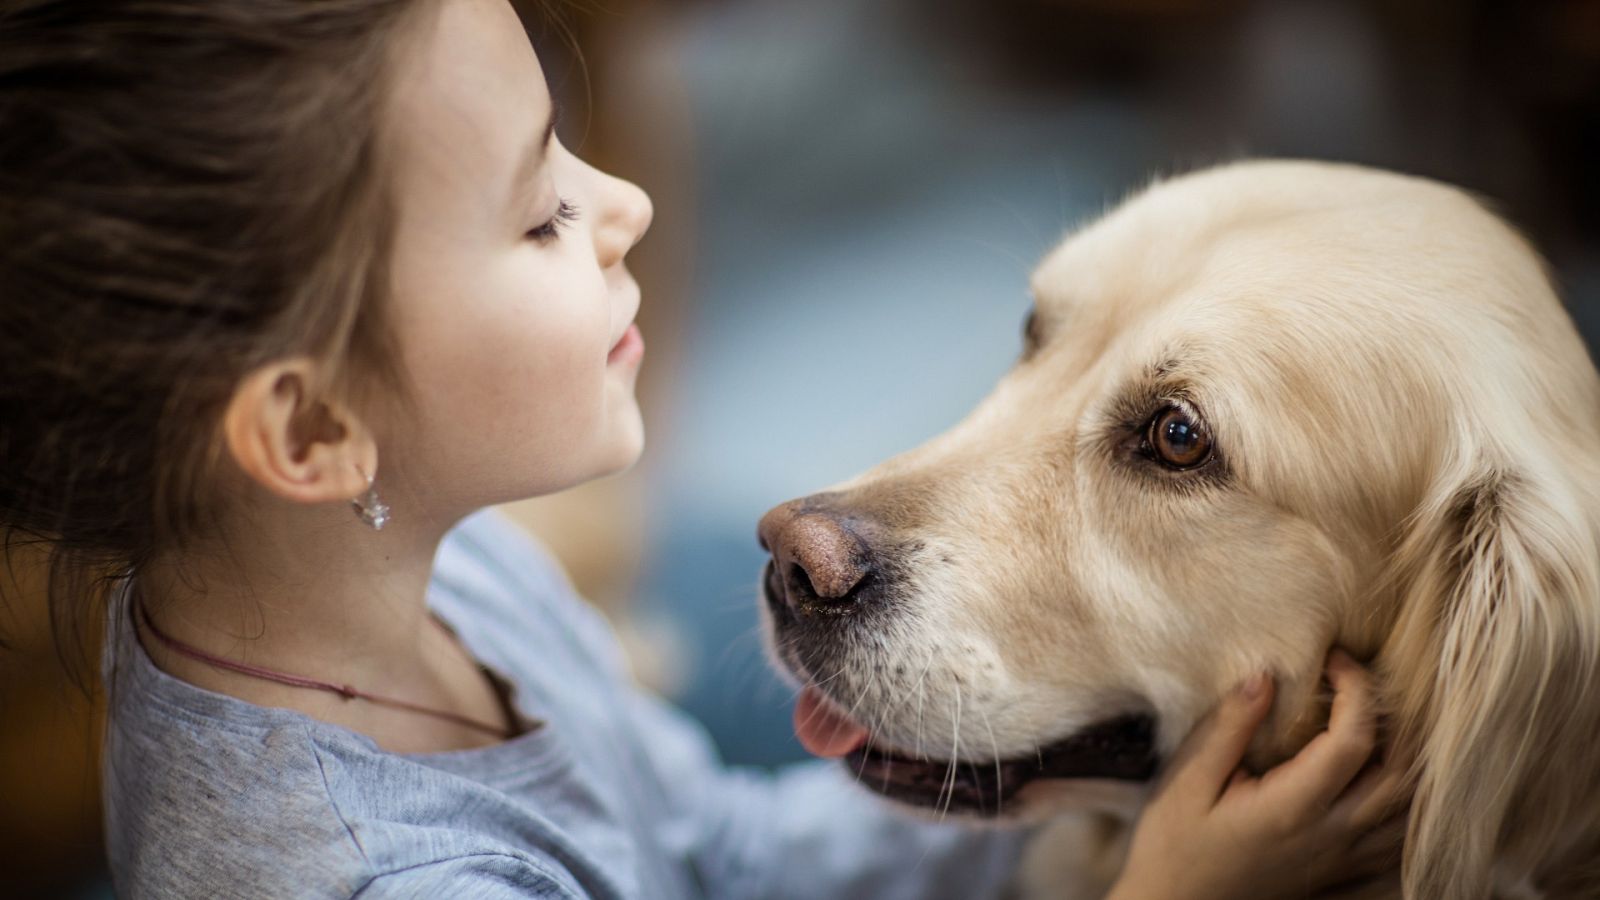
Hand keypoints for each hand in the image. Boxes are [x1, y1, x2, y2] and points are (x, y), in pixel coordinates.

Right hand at [1106, 650, 1409, 899]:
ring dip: (1407, 763)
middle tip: (1363, 688)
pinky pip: (1396, 847)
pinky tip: (1382, 787)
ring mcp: (1339, 862)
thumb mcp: (1187, 781)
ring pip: (1407, 813)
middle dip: (1394, 721)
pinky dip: (1404, 810)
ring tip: (1378, 727)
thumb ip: (1229, 728)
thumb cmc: (1171, 847)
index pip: (1355, 740)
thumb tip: (1264, 676)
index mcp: (1292, 808)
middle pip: (1400, 775)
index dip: (1357, 689)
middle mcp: (1328, 837)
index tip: (1335, 659)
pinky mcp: (1337, 877)